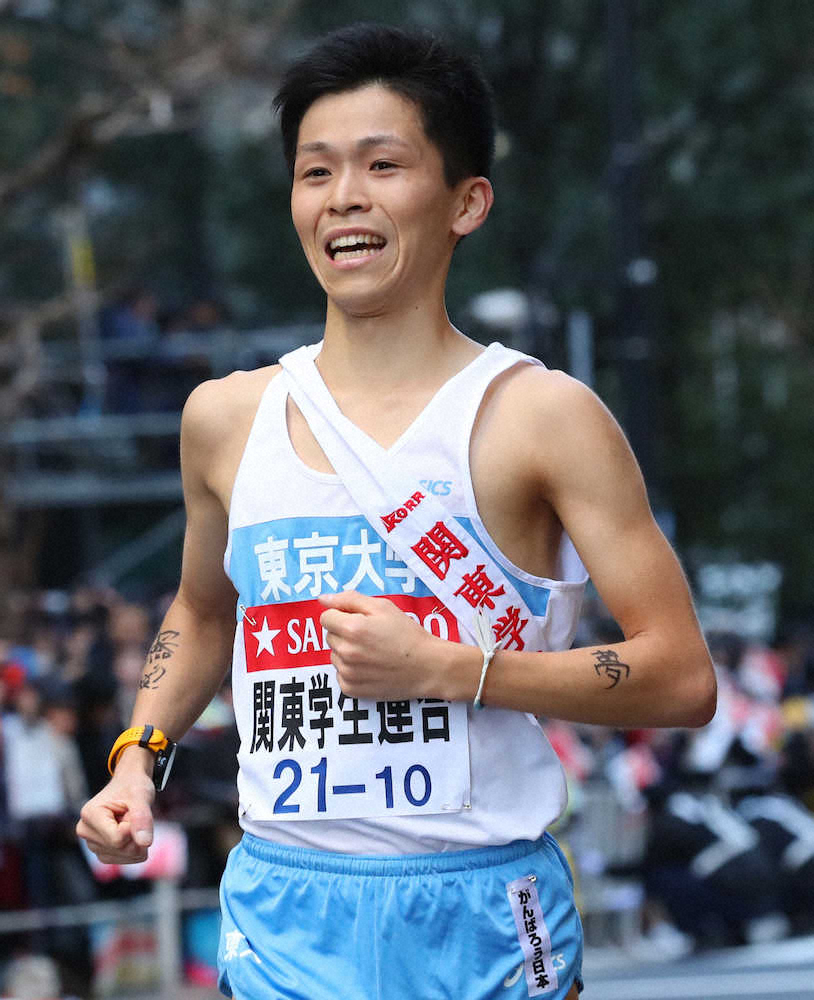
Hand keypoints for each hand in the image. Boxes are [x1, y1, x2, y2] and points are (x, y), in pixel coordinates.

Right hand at [76, 756, 155, 864]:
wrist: (130, 785)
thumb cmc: (133, 786)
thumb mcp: (141, 796)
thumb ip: (143, 818)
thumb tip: (145, 843)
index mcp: (90, 814)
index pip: (117, 839)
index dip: (133, 827)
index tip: (131, 809)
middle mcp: (85, 831)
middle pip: (120, 849)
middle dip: (136, 834)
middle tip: (132, 814)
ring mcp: (92, 844)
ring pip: (124, 856)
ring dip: (137, 841)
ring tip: (130, 822)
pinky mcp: (102, 852)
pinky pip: (126, 860)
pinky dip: (136, 849)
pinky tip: (133, 833)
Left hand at [319, 591, 439, 699]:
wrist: (427, 667)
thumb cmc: (407, 634)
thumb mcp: (383, 607)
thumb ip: (350, 599)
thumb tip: (322, 599)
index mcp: (352, 628)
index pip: (326, 617)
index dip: (342, 615)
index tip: (359, 620)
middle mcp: (346, 652)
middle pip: (330, 636)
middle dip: (344, 633)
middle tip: (370, 636)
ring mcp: (348, 673)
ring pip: (334, 655)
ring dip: (347, 652)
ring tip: (372, 652)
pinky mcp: (351, 689)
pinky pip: (340, 674)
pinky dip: (351, 670)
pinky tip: (371, 667)